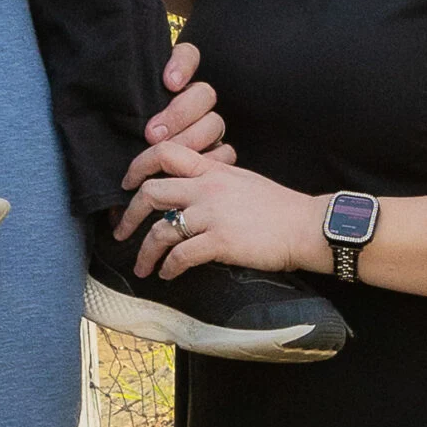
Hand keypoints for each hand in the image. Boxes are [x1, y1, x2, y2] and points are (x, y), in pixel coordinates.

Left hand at [114, 144, 319, 280]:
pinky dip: (168, 267)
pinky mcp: (220, 242)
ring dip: (144, 252)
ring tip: (141, 266)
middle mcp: (207, 188)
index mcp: (212, 170)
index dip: (138, 166)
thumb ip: (214, 179)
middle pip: (151, 192)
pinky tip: (168, 273)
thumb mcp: (242, 180)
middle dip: (129, 215)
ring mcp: (212, 215)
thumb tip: (190, 189)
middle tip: (121, 231)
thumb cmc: (278, 207)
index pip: (165, 152)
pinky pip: (181, 255)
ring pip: (160, 230)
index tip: (128, 184)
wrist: (306, 226)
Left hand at [122, 39, 235, 191]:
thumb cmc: (117, 140)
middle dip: (179, 114)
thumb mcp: (116, 112)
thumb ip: (121, 95)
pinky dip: (209, 161)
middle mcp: (193, 101)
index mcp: (172, 83)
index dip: (182, 65)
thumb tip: (106, 78)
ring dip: (191, 139)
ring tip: (166, 155)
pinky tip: (188, 171)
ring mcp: (207, 128)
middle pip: (203, 94)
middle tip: (153, 133)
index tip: (168, 83)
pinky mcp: (215, 154)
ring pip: (214, 123)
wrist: (126, 183)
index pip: (187, 56)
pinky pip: (225, 153)